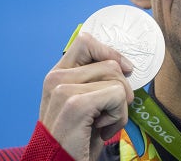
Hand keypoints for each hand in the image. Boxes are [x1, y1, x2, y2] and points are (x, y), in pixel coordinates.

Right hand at [39, 32, 133, 160]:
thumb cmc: (76, 140)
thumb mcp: (83, 104)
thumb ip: (94, 81)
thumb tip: (124, 65)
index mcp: (57, 75)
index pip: (86, 41)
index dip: (111, 53)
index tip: (123, 70)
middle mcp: (56, 78)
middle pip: (110, 64)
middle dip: (120, 91)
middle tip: (105, 115)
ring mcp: (63, 90)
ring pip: (117, 81)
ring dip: (119, 108)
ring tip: (101, 125)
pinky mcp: (76, 104)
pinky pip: (118, 96)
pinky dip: (119, 117)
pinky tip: (101, 130)